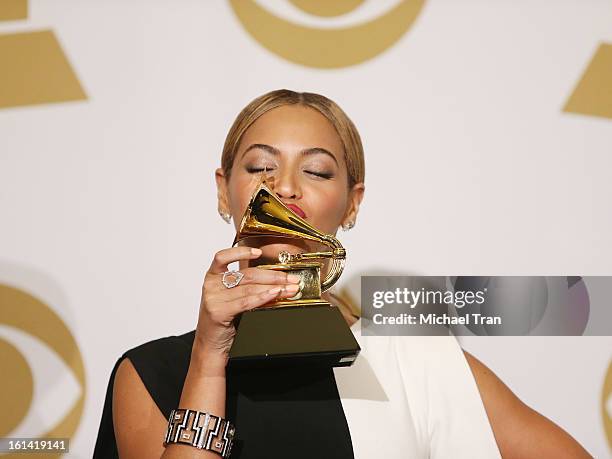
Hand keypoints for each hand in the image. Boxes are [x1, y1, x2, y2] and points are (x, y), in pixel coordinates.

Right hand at [194, 246, 300, 360]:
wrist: (210, 344)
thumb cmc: (223, 319)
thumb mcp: (232, 297)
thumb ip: (247, 287)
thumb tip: (276, 281)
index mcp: (212, 276)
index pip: (223, 257)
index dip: (241, 252)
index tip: (259, 252)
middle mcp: (211, 285)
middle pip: (247, 274)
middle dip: (273, 275)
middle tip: (291, 278)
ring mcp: (213, 298)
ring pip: (249, 287)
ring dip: (274, 287)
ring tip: (289, 289)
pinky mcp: (218, 311)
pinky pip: (246, 301)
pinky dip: (263, 297)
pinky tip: (275, 295)